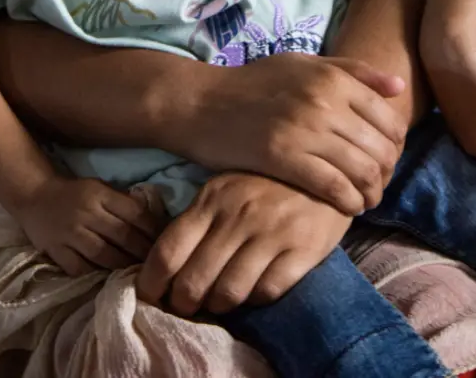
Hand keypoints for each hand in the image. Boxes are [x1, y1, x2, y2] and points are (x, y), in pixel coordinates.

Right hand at [10, 174, 163, 275]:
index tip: (167, 242)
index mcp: (99, 194)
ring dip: (124, 267)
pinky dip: (97, 276)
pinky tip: (110, 283)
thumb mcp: (100, 188)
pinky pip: (80, 269)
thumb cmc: (75, 193)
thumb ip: (123, 204)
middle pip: (122, 235)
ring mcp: (70, 233)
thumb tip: (155, 222)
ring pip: (104, 255)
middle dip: (144, 252)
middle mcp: (86, 213)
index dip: (154, 229)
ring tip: (140, 278)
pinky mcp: (56, 251)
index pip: (134, 213)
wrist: (34, 196)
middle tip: (160, 266)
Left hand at [137, 172, 350, 315]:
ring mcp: (271, 234)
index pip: (168, 251)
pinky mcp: (303, 250)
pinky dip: (255, 301)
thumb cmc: (266, 181)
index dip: (151, 283)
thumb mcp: (226, 188)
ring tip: (216, 304)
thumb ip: (199, 219)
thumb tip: (165, 262)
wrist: (326, 167)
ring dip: (217, 307)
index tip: (149, 295)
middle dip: (182, 304)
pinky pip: (268, 292)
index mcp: (212, 199)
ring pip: (229, 293)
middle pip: (193, 281)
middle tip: (183, 308)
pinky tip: (252, 294)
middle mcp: (238, 217)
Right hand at [173, 54, 406, 215]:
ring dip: (372, 192)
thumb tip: (399, 86)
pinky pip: (334, 188)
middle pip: (380, 148)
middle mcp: (323, 100)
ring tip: (365, 198)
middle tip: (377, 183)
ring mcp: (304, 129)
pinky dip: (349, 203)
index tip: (385, 157)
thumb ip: (352, 71)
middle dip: (386, 172)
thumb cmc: (255, 83)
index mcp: (331, 77)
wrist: (203, 103)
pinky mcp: (284, 157)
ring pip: (363, 171)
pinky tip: (347, 206)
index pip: (388, 118)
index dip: (395, 145)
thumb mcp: (303, 64)